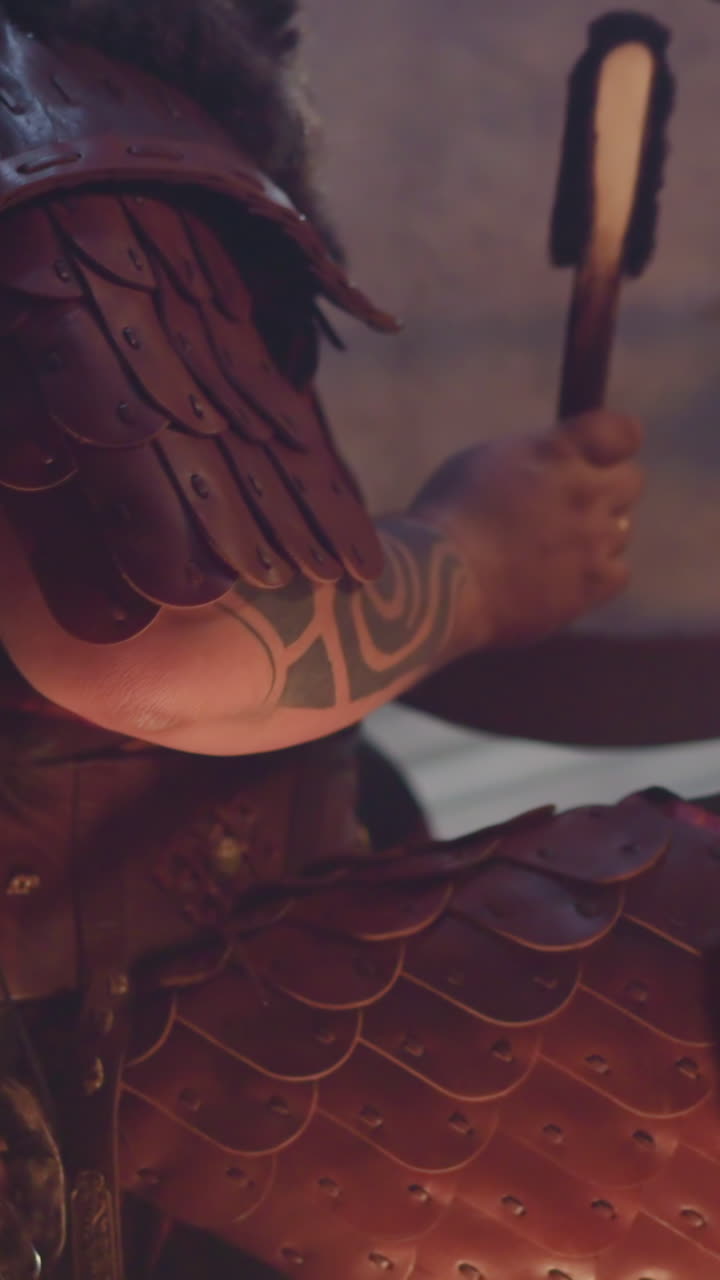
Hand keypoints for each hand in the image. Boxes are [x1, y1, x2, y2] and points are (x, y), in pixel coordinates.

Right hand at [410, 410, 642, 648]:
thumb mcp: (482, 461)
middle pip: (631, 482)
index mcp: (556, 452)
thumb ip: (531, 456)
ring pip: (622, 529)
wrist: (441, 581)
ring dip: (598, 534)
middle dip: (607, 489)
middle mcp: (584, 491)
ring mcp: (592, 540)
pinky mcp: (590, 585)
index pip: (621, 432)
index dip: (614, 443)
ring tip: (556, 548)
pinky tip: (565, 577)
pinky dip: (597, 574)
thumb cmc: (447, 519)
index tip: (601, 453)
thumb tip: (553, 462)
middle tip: (572, 505)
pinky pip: (617, 573)